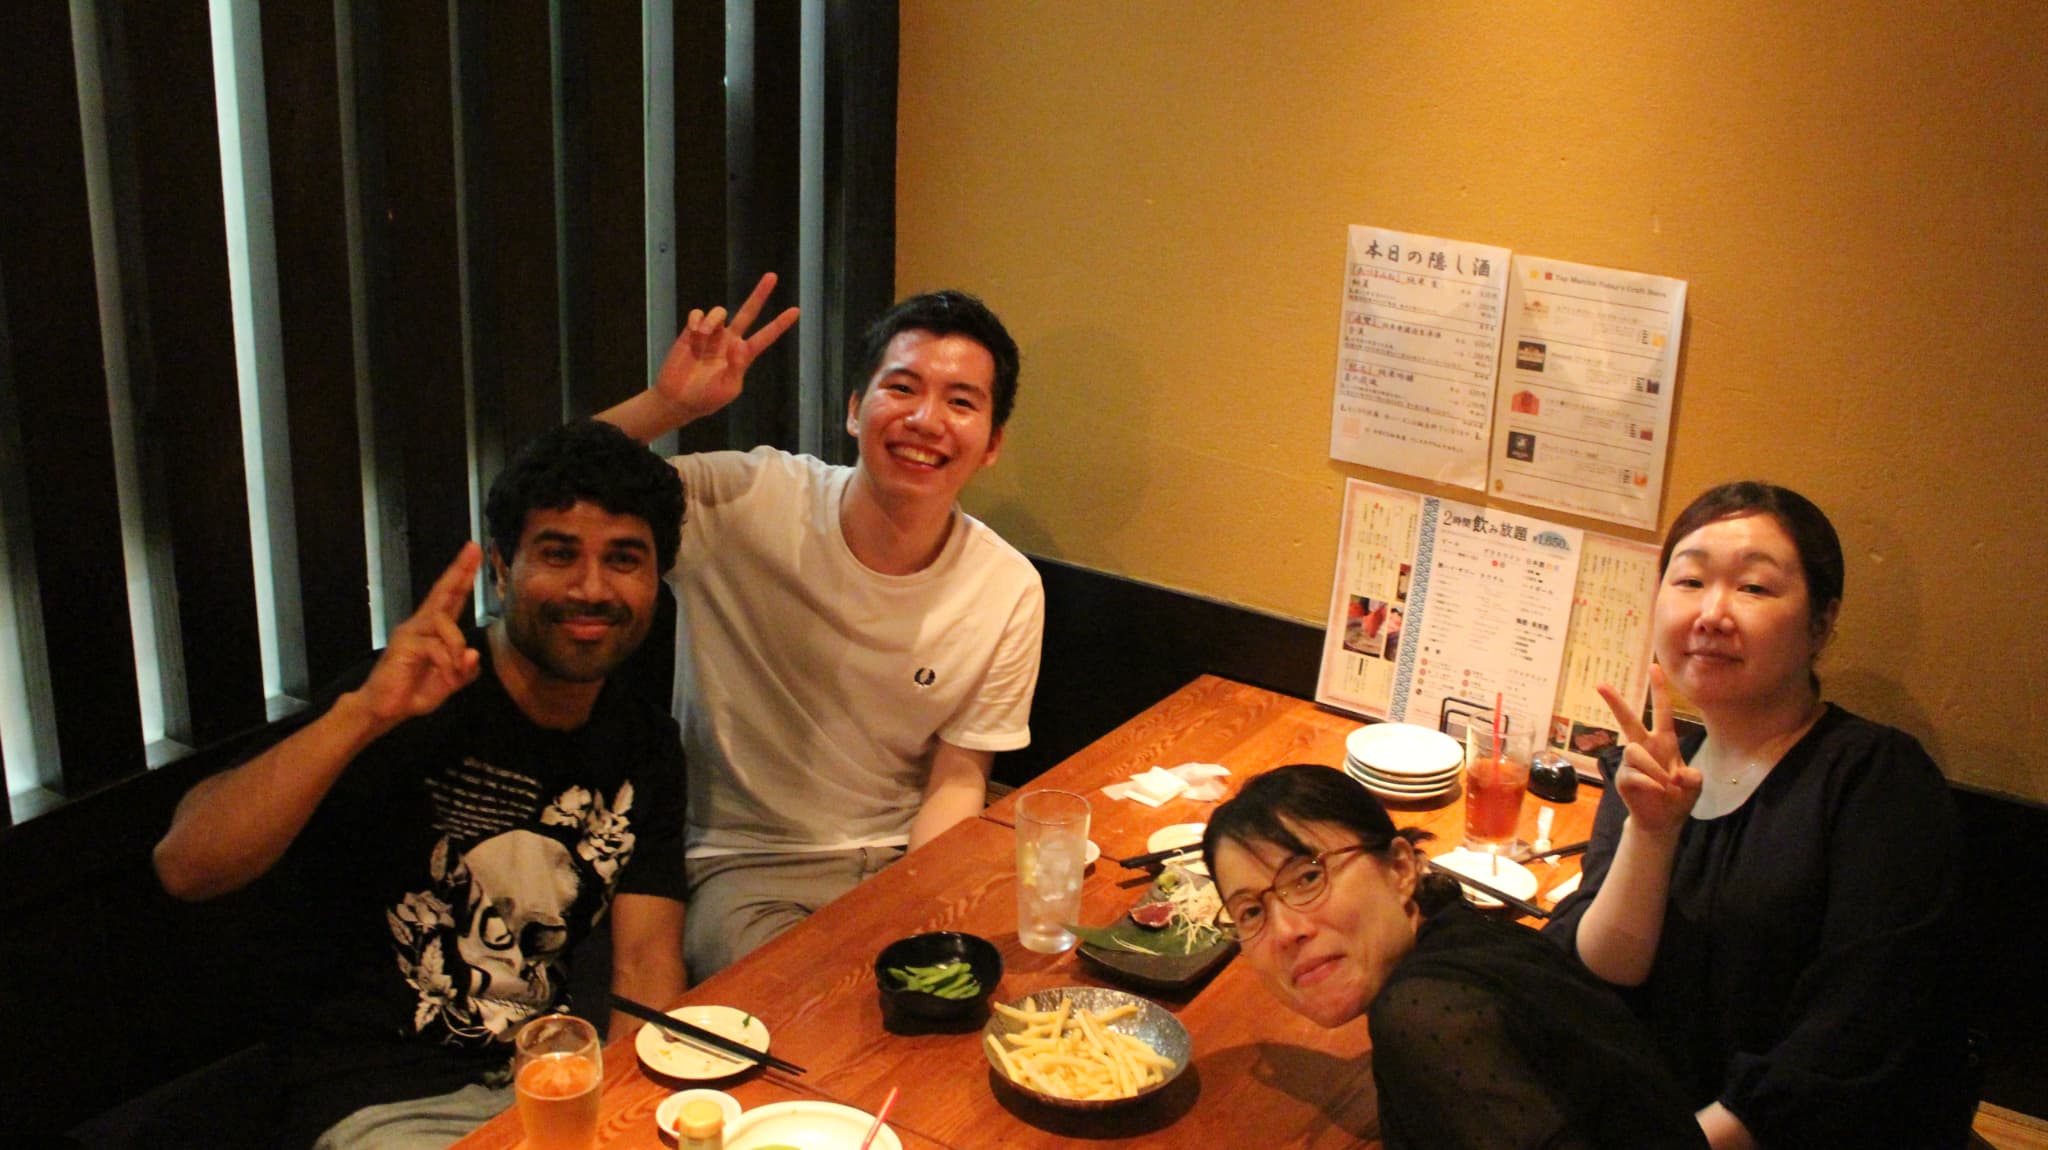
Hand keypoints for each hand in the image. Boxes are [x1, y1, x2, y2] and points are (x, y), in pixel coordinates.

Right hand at [354, 543, 484, 725]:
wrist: (384, 710)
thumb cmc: (414, 693)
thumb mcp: (448, 684)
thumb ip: (464, 670)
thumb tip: (475, 652)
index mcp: (433, 631)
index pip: (451, 598)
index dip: (462, 576)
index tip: (474, 552)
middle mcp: (420, 625)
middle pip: (443, 592)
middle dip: (460, 570)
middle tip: (473, 548)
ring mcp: (410, 632)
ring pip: (445, 623)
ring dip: (457, 646)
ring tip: (455, 670)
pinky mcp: (404, 644)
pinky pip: (436, 646)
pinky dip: (447, 662)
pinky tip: (446, 675)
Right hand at [653, 272, 800, 420]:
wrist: (678, 398)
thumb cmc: (706, 398)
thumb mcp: (728, 388)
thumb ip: (737, 366)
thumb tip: (740, 344)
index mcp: (743, 356)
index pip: (765, 337)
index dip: (779, 324)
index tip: (796, 311)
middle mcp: (730, 341)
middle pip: (748, 312)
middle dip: (760, 294)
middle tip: (773, 276)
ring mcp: (712, 335)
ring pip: (720, 311)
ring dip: (713, 319)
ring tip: (702, 334)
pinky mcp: (692, 331)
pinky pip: (698, 314)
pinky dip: (697, 319)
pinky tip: (693, 331)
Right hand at [1596, 664, 1701, 834]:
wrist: (1663, 820)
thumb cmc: (1679, 797)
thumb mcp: (1695, 785)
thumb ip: (1692, 776)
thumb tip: (1676, 775)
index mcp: (1665, 741)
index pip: (1662, 711)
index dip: (1659, 690)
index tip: (1654, 667)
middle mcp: (1645, 747)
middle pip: (1629, 720)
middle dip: (1616, 702)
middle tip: (1601, 684)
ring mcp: (1632, 763)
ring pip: (1635, 752)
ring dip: (1654, 769)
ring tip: (1666, 785)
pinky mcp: (1624, 778)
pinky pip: (1635, 774)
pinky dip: (1651, 784)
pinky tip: (1658, 791)